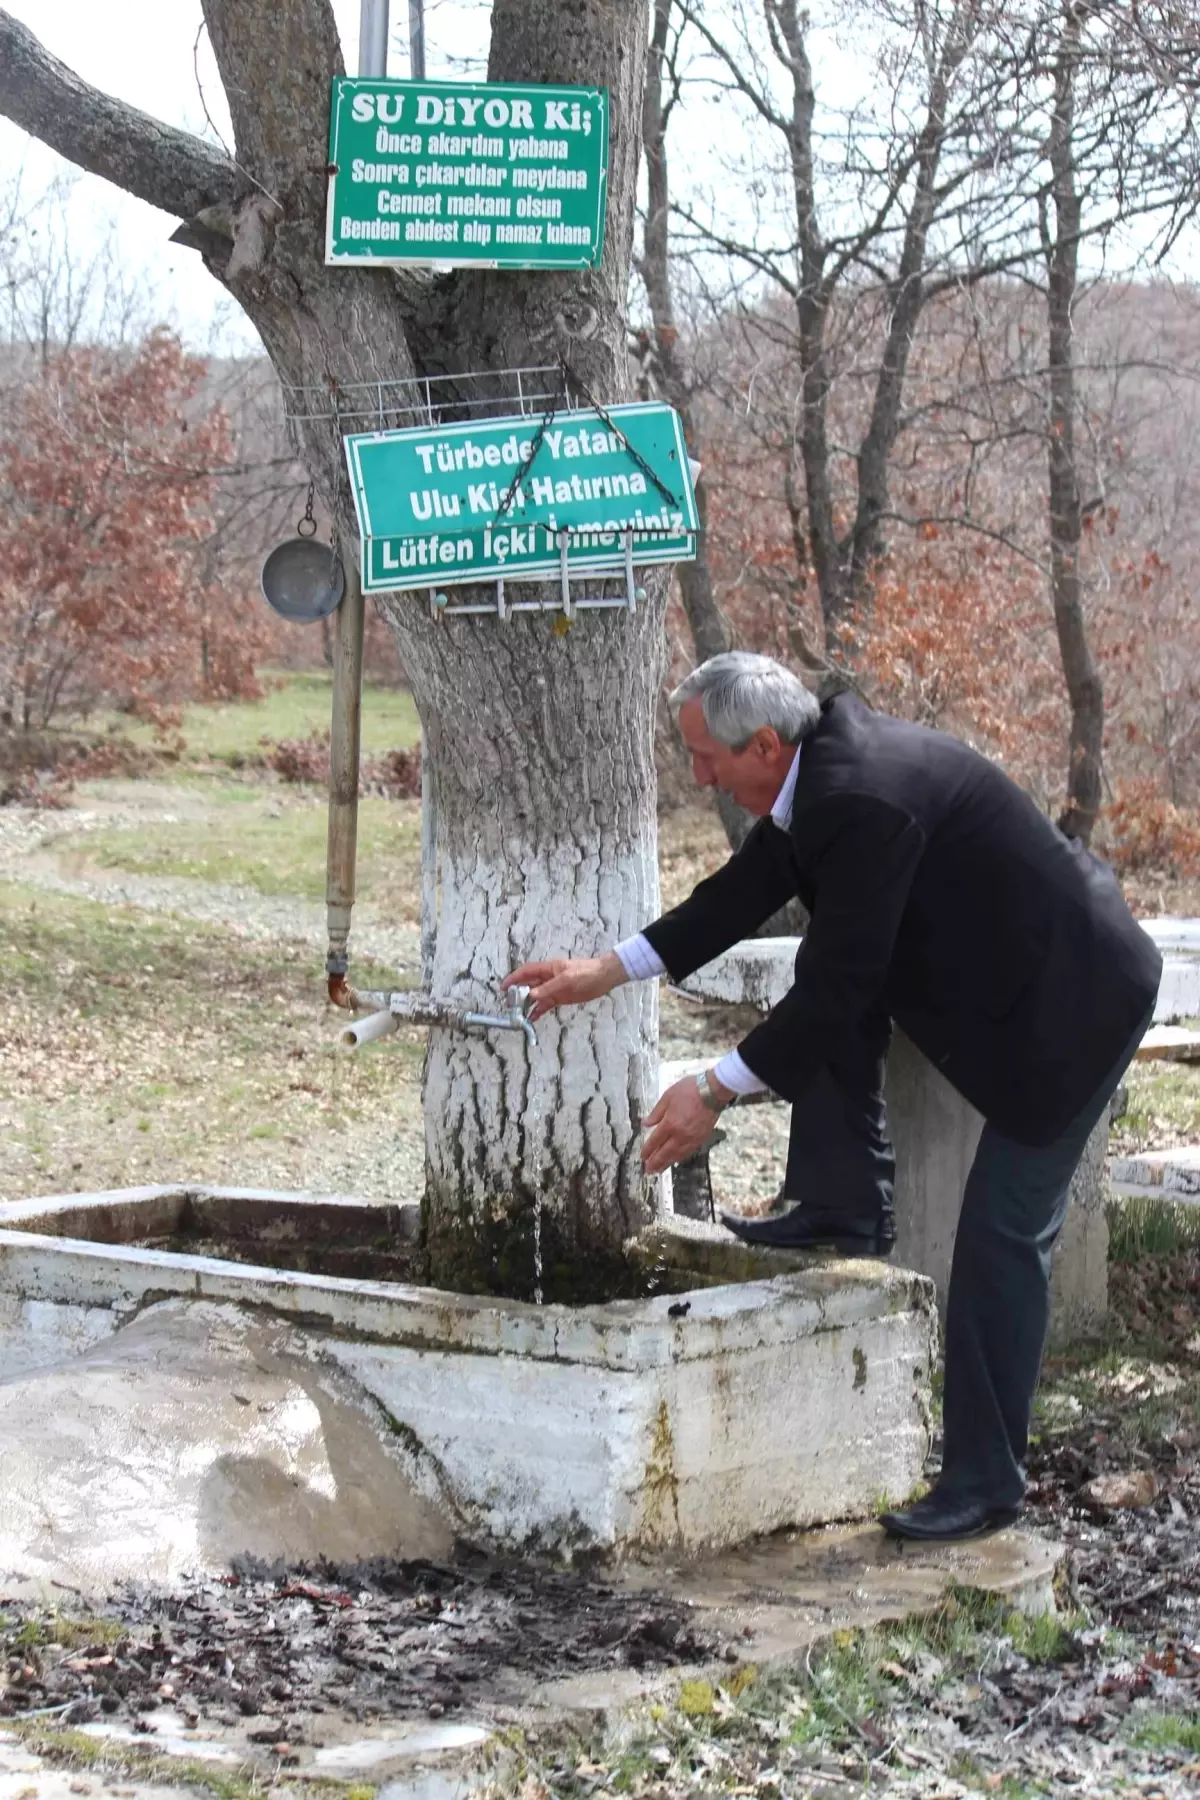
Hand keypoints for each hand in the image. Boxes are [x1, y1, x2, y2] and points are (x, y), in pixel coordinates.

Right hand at [502, 952, 625, 1020]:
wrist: (604, 977)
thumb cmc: (586, 973)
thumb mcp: (567, 980)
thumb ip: (548, 988)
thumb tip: (531, 995)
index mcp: (548, 969)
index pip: (526, 972)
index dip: (514, 978)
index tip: (504, 987)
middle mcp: (548, 978)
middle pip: (529, 985)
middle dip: (518, 994)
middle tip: (509, 1006)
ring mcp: (554, 988)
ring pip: (536, 997)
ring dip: (527, 1005)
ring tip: (518, 1015)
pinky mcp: (561, 997)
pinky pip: (546, 1004)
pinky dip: (538, 1011)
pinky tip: (532, 1019)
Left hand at [641, 1073, 728, 1174]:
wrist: (712, 1091)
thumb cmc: (691, 1090)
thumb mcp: (667, 1096)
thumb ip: (656, 1112)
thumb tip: (646, 1123)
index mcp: (670, 1123)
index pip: (655, 1141)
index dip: (648, 1150)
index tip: (643, 1156)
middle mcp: (680, 1134)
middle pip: (665, 1153)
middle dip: (655, 1163)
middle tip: (648, 1170)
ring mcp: (692, 1138)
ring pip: (677, 1155)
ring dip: (667, 1164)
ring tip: (659, 1170)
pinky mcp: (701, 1138)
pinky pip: (688, 1152)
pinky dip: (680, 1158)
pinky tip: (675, 1160)